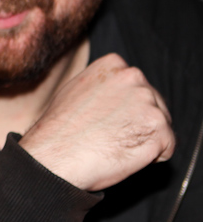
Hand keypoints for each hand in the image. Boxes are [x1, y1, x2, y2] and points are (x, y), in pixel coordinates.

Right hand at [19, 53, 174, 191]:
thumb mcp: (74, 91)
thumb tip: (115, 93)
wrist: (54, 155)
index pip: (136, 86)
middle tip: (109, 135)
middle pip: (153, 103)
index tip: (105, 118)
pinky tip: (124, 154)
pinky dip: (151, 156)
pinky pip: (167, 147)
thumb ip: (102, 86)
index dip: (124, 107)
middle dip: (137, 121)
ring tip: (113, 144)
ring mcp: (148, 103)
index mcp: (114, 65)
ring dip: (144, 138)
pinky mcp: (159, 130)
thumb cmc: (59, 129)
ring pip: (160, 125)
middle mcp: (134, 78)